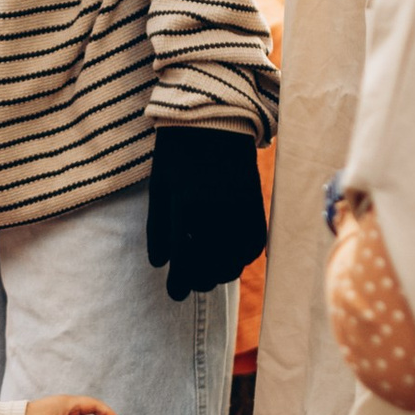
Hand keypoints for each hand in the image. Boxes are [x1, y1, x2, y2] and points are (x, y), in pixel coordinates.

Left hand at [143, 123, 268, 303]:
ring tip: (207, 274)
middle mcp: (218, 211)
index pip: (184, 259)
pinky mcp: (257, 206)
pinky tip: (229, 259)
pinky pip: (254, 246)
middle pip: (212, 267)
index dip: (178, 282)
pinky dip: (241, 259)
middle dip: (198, 281)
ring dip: (220, 274)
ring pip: (236, 261)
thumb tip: (159, 264)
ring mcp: (241, 210)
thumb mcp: (160, 187)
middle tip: (189, 285)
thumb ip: (157, 228)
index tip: (174, 294)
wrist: (215, 120)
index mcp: (187, 205)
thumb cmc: (178, 153)